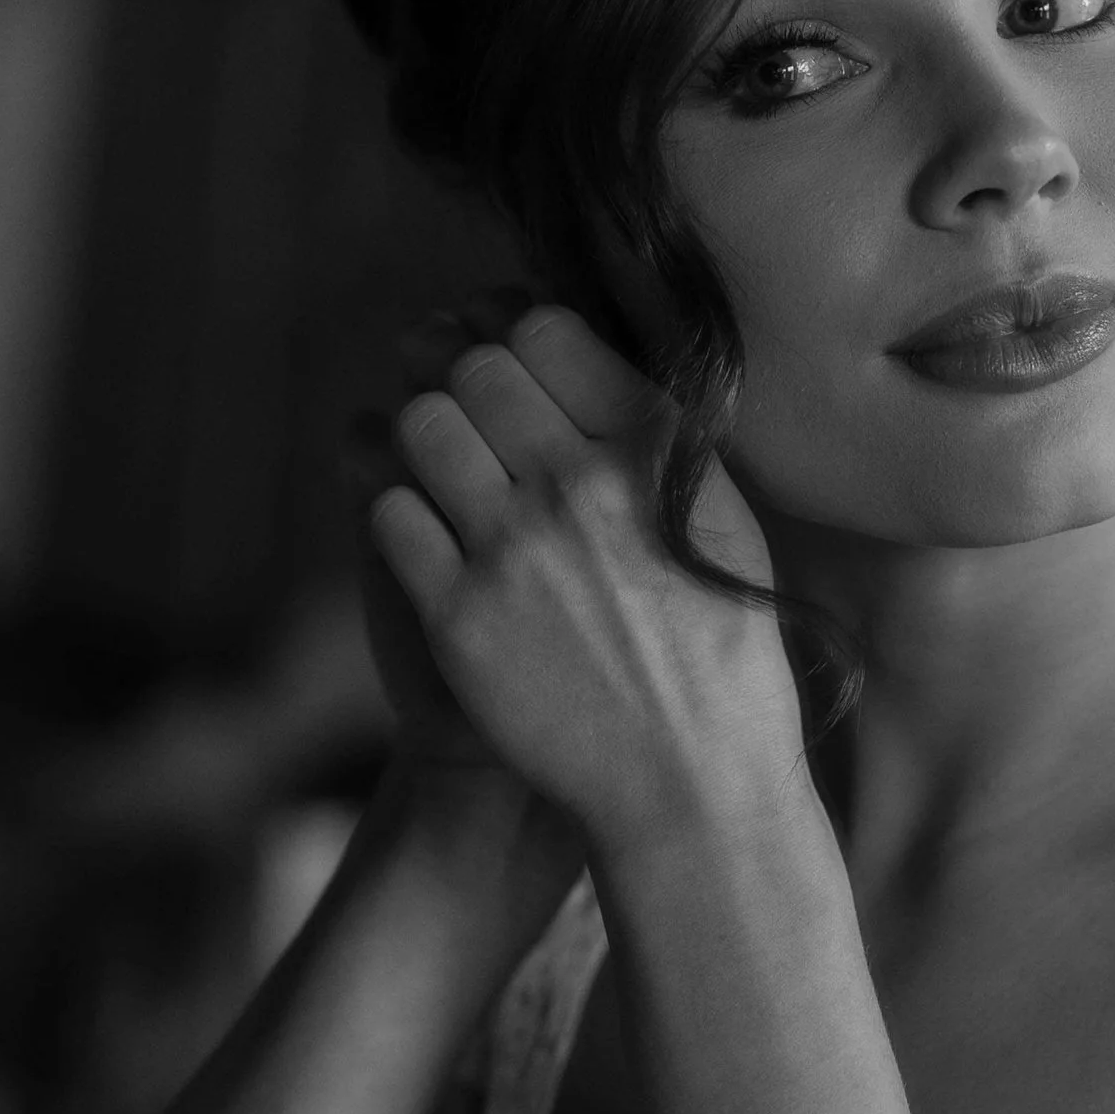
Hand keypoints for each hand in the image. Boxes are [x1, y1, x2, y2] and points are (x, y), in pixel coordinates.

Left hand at [369, 302, 806, 850]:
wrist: (691, 783)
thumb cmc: (721, 652)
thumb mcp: (724, 520)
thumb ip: (661, 436)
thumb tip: (593, 358)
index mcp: (651, 452)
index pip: (544, 330)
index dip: (519, 336)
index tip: (519, 364)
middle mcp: (579, 486)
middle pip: (474, 369)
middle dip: (463, 379)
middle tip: (472, 412)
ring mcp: (511, 550)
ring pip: (420, 428)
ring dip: (425, 438)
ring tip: (446, 470)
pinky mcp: (457, 616)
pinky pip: (390, 513)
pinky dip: (400, 510)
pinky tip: (429, 534)